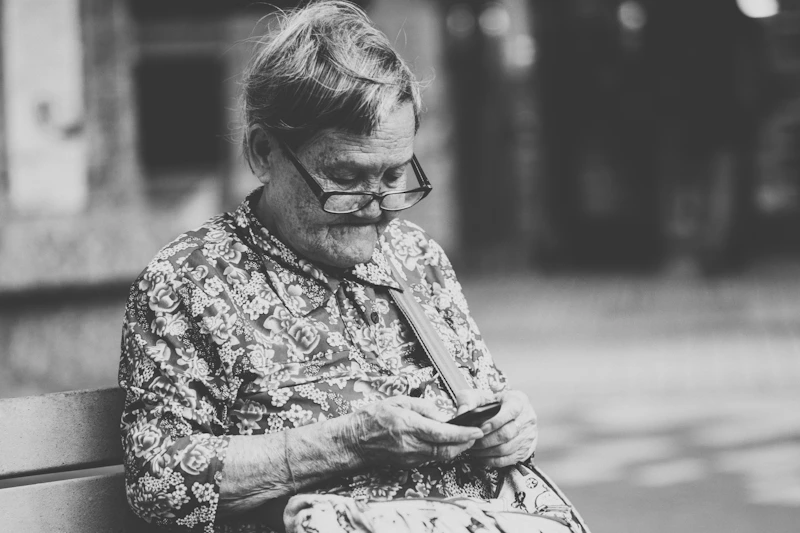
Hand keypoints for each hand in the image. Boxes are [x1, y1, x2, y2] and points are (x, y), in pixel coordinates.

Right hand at [347, 396, 483, 468]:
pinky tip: (446, 443)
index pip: (443, 433)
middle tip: (476, 434)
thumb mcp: (397, 401)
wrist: (352, 441)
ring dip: (456, 448)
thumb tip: (442, 414)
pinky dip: (443, 451)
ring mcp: (410, 457)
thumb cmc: (371, 418)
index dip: (464, 433)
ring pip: (442, 456)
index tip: (478, 429)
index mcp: (408, 426)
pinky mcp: (408, 464)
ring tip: (465, 437)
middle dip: (466, 443)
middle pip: (447, 450)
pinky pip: (432, 458)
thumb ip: (423, 406)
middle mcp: (411, 445)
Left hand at [465, 389, 537, 467]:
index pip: (511, 411)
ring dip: (487, 451)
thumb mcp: (481, 395)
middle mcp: (526, 418)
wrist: (509, 412)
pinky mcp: (525, 450)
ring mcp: (528, 435)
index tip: (480, 428)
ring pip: (507, 448)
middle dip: (486, 440)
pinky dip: (493, 460)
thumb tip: (463, 413)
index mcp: (518, 400)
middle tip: (472, 441)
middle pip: (507, 433)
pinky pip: (508, 460)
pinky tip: (482, 456)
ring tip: (474, 449)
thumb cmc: (493, 404)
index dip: (495, 422)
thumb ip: (469, 400)